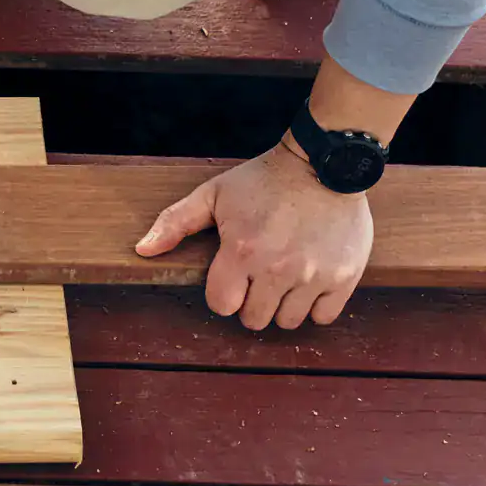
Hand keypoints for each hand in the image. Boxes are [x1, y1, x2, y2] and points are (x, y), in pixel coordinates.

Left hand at [136, 144, 373, 330]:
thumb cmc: (264, 180)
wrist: (323, 164)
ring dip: (282, 306)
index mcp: (242, 251)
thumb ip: (175, 223)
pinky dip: (315, 306)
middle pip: (254, 319)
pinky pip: (323, 316)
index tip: (231, 277)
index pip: (221, 305)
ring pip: (288, 322)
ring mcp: (313, 275)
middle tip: (258, 276)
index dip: (222, 294)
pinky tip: (308, 281)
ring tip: (283, 278)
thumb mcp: (213, 194)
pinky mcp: (344, 277)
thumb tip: (142, 250)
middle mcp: (277, 268)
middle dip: (251, 301)